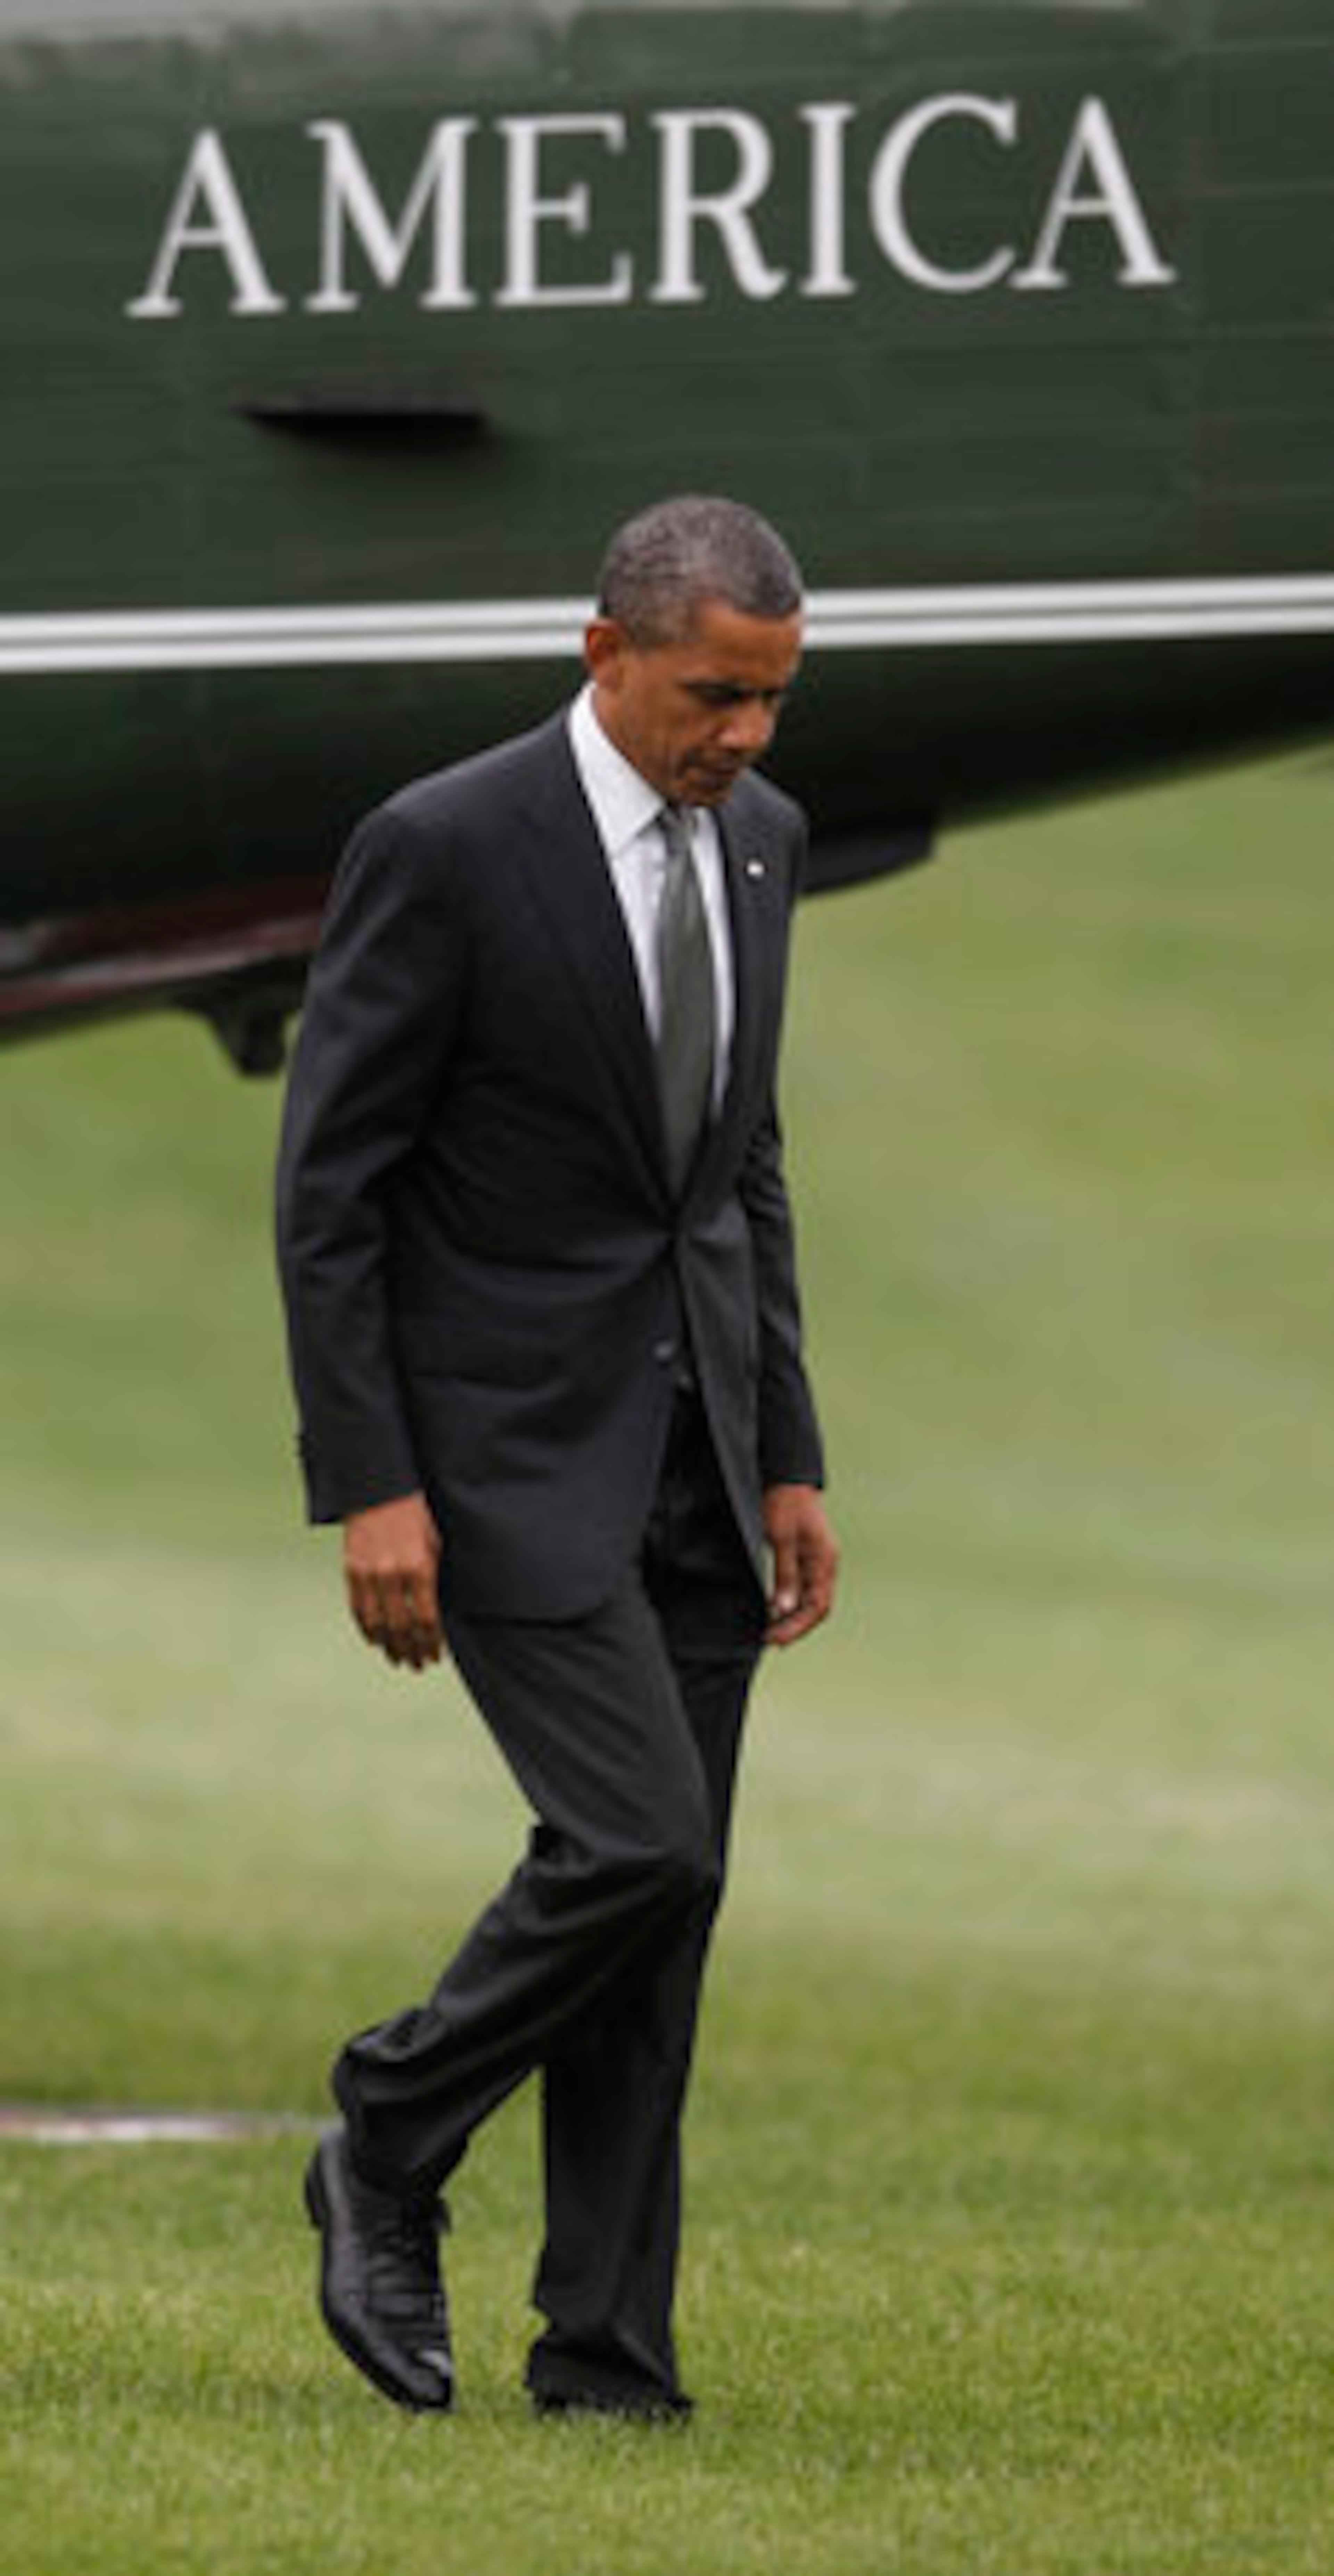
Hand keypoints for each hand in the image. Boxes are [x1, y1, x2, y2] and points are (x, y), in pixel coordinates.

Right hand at [343, 1491, 443, 1671]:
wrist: (378, 1489)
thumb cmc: (413, 1513)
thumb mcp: (434, 1541)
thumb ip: (434, 1576)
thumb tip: (436, 1610)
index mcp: (420, 1567)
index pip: (426, 1619)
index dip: (430, 1642)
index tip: (435, 1656)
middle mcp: (394, 1574)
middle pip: (402, 1627)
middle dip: (412, 1650)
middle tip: (418, 1665)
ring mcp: (370, 1574)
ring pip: (378, 1624)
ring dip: (389, 1645)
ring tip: (398, 1659)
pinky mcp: (352, 1571)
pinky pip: (358, 1609)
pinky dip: (367, 1629)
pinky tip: (375, 1640)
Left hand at [763, 1484, 838, 1647]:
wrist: (788, 1481)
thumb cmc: (783, 1505)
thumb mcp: (781, 1539)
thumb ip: (785, 1575)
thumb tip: (783, 1608)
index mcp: (823, 1560)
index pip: (817, 1606)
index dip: (796, 1626)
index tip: (774, 1638)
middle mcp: (826, 1565)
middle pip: (817, 1608)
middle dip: (795, 1627)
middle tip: (769, 1640)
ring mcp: (820, 1562)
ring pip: (812, 1600)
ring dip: (793, 1618)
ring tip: (770, 1630)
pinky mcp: (810, 1559)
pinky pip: (806, 1589)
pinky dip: (792, 1603)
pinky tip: (775, 1610)